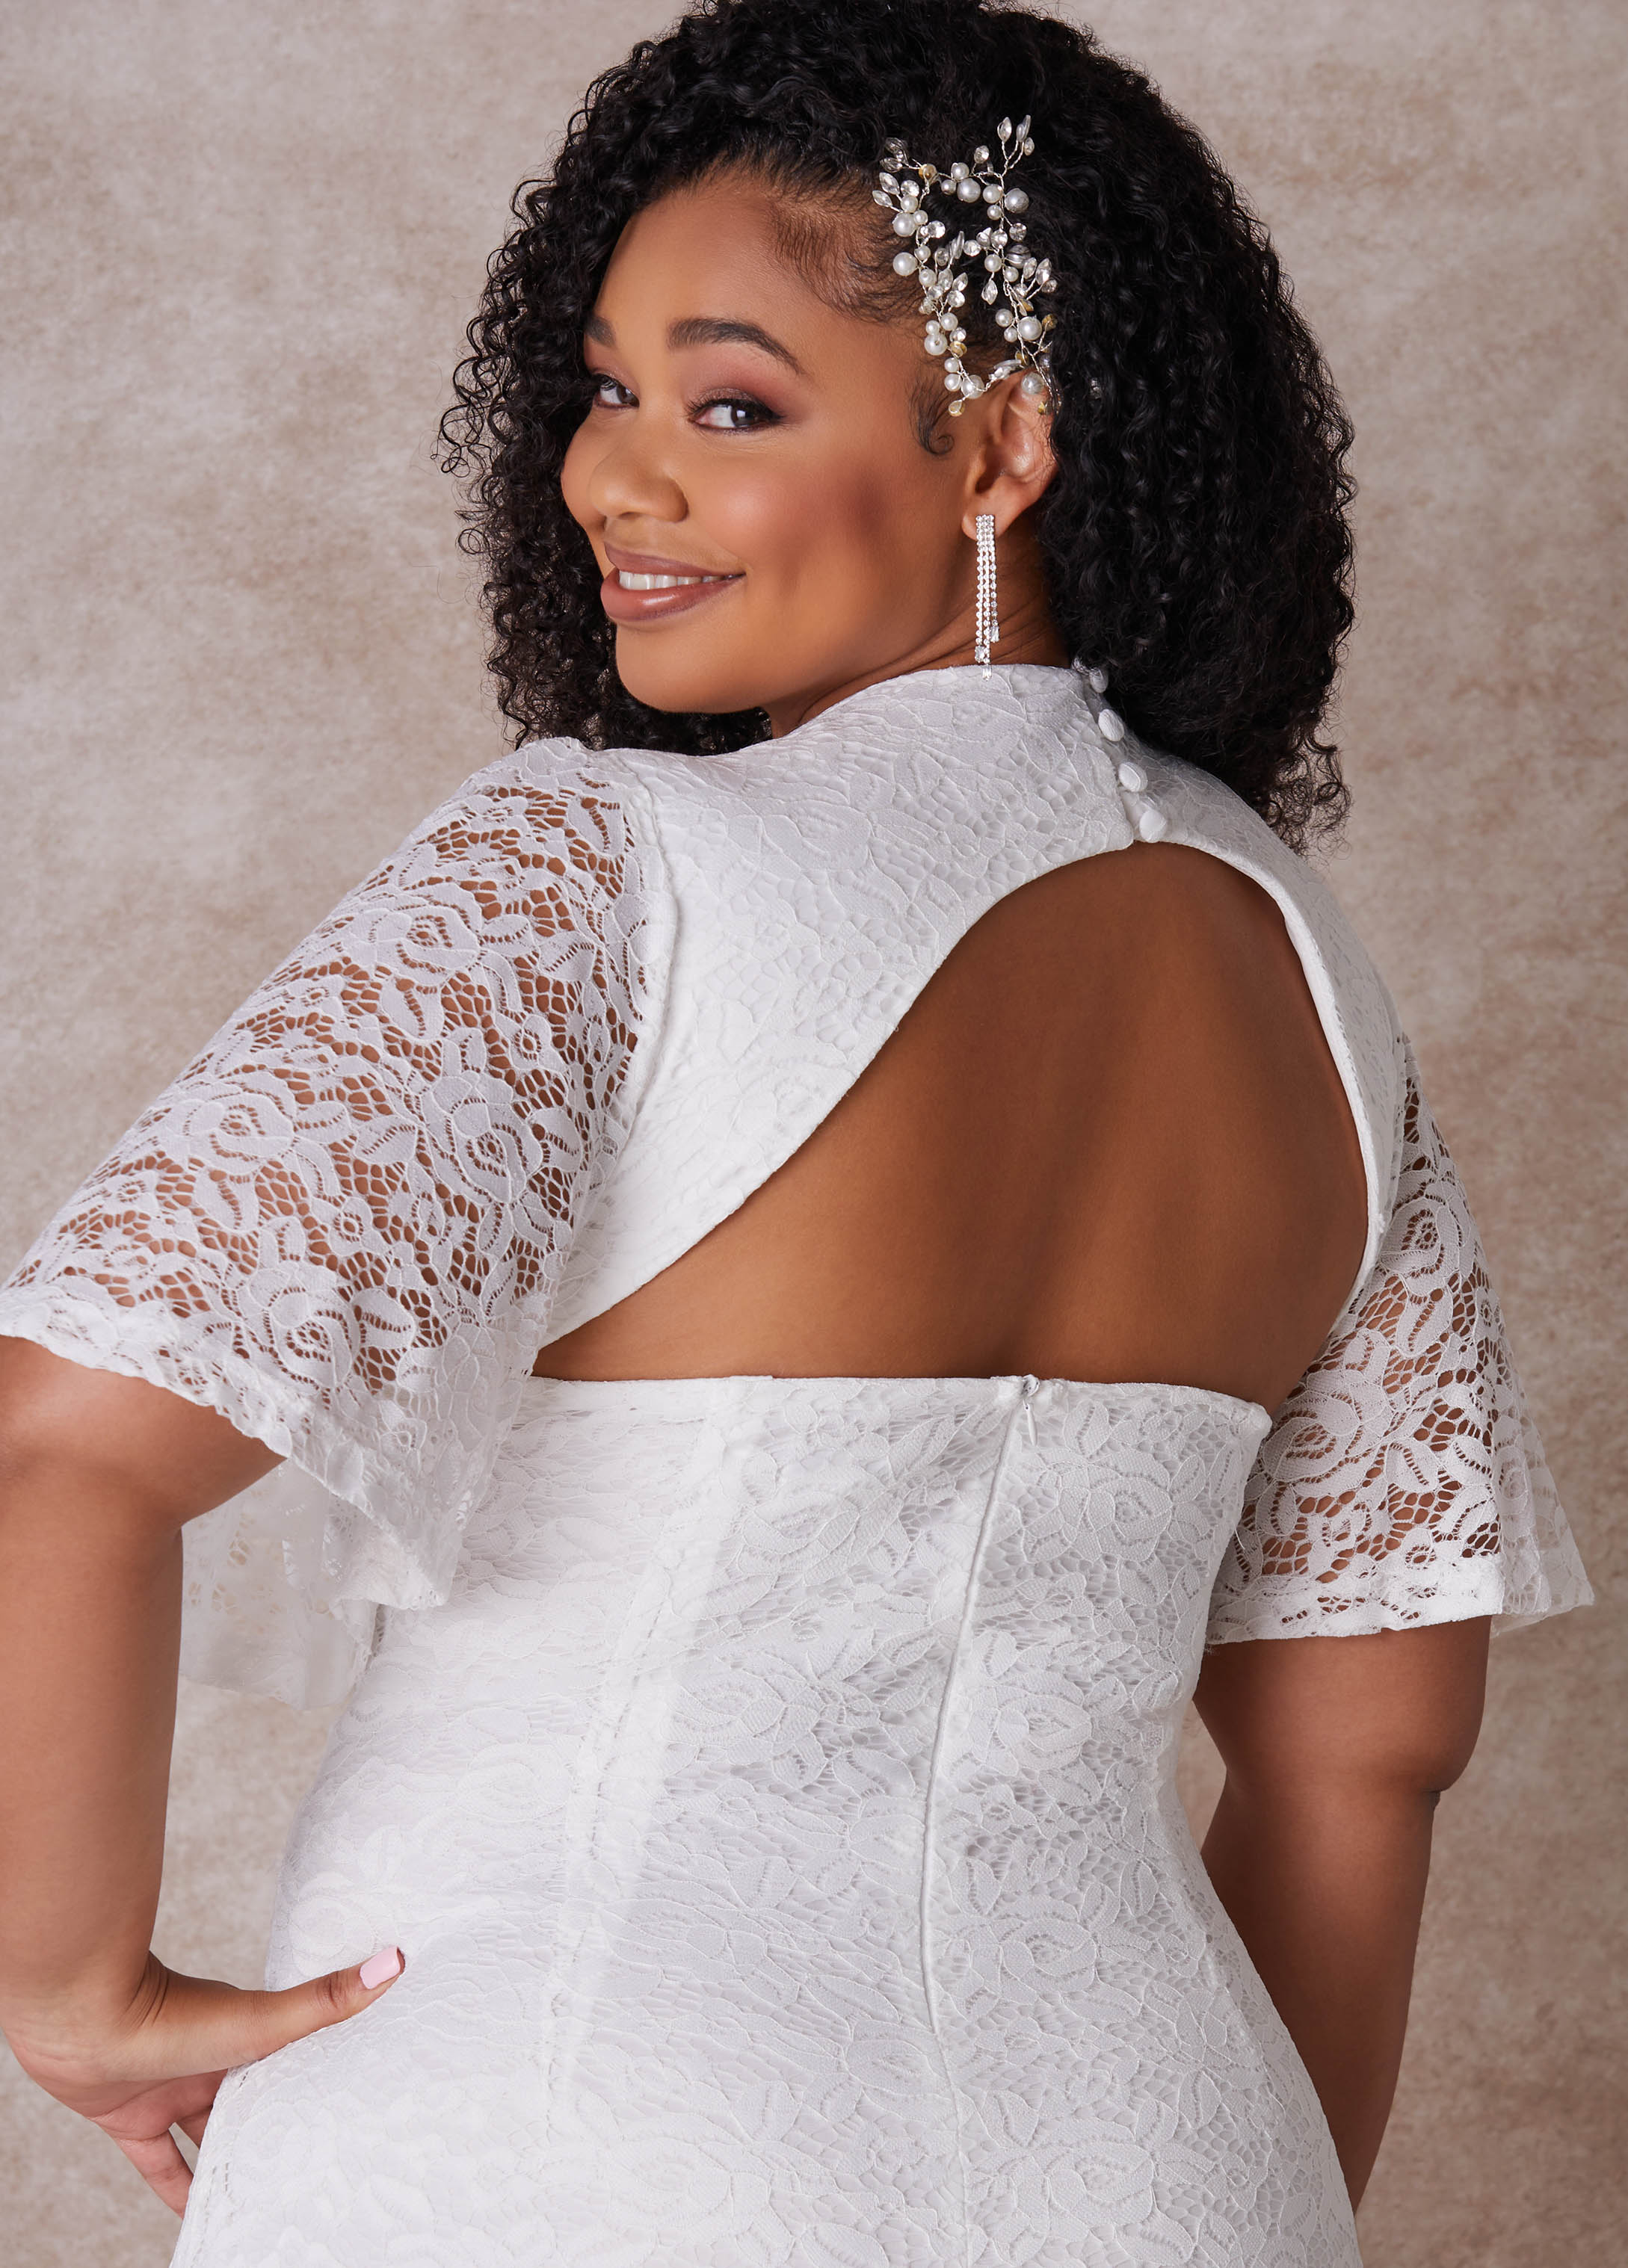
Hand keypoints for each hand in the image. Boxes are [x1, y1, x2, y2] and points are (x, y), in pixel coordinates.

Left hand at [13, 1945, 404, 2215]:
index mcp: (247, 2033)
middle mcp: (212, 2061)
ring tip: (264, 2195)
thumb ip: (325, 2000)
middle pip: (251, 2105)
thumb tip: (393, 1961)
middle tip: (310, 2167)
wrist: (82, 2019)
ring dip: (229, 2161)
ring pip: (208, 2136)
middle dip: (275, 2131)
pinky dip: (175, 2189)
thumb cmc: (172, 2011)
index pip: (290, 2063)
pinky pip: (160, 2164)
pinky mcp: (132, 2120)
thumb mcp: (261, 2020)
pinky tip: (192, 2215)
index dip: (317, 2084)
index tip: (349, 2106)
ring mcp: (171, 2090)